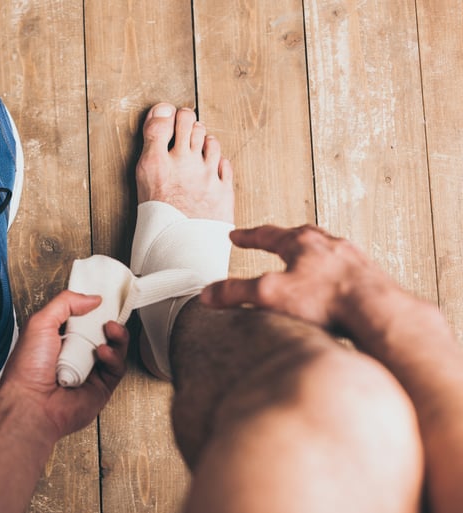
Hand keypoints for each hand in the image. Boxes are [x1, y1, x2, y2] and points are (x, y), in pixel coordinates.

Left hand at [0, 291, 128, 441]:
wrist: (30, 404)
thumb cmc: (27, 369)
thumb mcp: (40, 322)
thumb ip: (65, 303)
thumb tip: (92, 299)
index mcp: (57, 339)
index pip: (82, 320)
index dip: (94, 309)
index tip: (103, 300)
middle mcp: (74, 355)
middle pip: (102, 334)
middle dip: (109, 321)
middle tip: (110, 314)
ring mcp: (89, 372)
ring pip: (114, 349)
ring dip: (116, 336)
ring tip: (110, 329)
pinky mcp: (101, 387)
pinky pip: (116, 369)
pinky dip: (113, 357)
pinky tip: (102, 352)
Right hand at [200, 224, 408, 336]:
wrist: (376, 310)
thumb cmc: (328, 299)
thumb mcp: (270, 294)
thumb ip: (236, 292)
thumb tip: (208, 294)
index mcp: (301, 242)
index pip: (267, 234)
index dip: (248, 236)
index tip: (236, 235)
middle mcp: (328, 244)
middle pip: (300, 235)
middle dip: (283, 239)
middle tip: (272, 240)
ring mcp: (351, 258)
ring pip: (326, 250)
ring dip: (310, 254)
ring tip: (302, 262)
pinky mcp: (368, 277)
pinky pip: (344, 269)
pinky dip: (331, 273)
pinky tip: (331, 286)